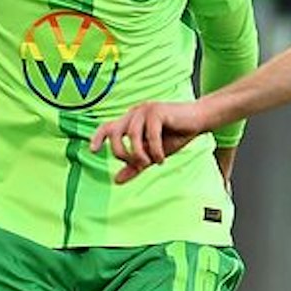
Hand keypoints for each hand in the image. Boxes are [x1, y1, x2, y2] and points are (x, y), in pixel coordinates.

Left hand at [89, 101, 209, 183]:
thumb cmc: (175, 135)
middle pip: (115, 134)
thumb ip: (135, 166)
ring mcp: (145, 110)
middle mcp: (134, 114)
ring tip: (152, 163)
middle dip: (122, 153)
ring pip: (132, 136)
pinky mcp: (157, 111)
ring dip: (140, 154)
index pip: (108, 127)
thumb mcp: (152, 155)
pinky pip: (150, 135)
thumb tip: (116, 180)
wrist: (198, 121)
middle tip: (138, 165)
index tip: (93, 150)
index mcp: (130, 121)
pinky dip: (155, 150)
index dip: (98, 137)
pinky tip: (161, 158)